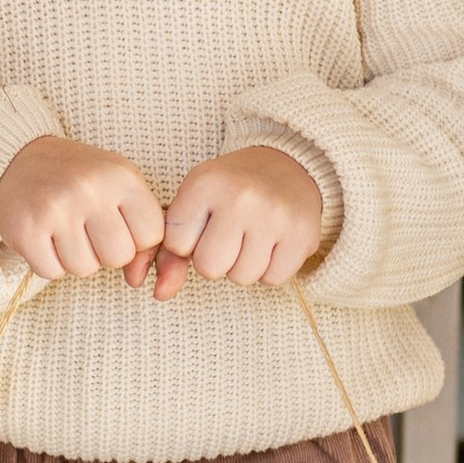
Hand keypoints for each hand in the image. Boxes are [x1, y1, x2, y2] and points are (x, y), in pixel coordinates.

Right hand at [0, 132, 165, 280]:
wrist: (20, 160)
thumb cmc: (79, 179)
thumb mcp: (118, 184)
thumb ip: (141, 223)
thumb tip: (145, 276)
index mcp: (121, 177)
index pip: (151, 236)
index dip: (134, 238)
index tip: (115, 222)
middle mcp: (90, 189)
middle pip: (118, 257)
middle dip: (103, 251)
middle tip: (86, 228)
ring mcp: (55, 209)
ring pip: (84, 269)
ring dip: (74, 258)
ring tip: (63, 230)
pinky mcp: (26, 229)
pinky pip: (51, 272)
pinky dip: (48, 262)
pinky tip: (43, 237)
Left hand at [142, 146, 325, 299]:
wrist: (286, 168)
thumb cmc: (229, 192)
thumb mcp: (194, 204)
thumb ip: (170, 250)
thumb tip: (161, 294)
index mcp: (206, 183)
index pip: (177, 244)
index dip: (188, 242)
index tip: (203, 224)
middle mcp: (241, 197)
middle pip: (209, 267)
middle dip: (215, 259)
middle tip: (229, 235)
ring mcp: (275, 217)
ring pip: (241, 277)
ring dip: (243, 265)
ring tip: (252, 236)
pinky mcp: (302, 235)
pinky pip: (272, 279)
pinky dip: (270, 268)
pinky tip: (272, 243)